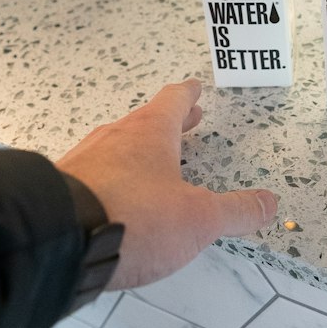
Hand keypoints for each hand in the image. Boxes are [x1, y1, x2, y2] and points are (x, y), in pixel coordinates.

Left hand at [56, 80, 277, 289]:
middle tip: (185, 119)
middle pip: (144, 122)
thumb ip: (235, 211)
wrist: (58, 240)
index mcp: (149, 133)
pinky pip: (93, 174)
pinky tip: (114, 196)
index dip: (188, 95)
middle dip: (168, 123)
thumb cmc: (133, 217)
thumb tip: (268, 203)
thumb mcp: (199, 219)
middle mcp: (114, 139)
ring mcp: (84, 162)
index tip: (194, 87)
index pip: (173, 102)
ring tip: (151, 162)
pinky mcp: (63, 189)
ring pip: (116, 147)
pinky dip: (111, 177)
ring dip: (137, 150)